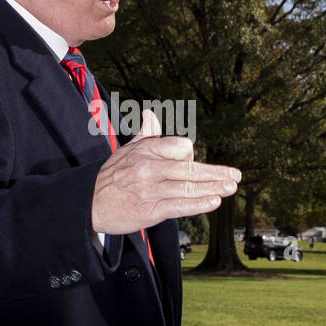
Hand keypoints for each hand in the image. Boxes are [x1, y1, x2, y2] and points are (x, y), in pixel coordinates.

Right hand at [90, 109, 240, 234]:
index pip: (182, 147)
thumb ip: (145, 135)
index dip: (192, 156)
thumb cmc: (112, 177)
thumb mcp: (126, 151)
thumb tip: (150, 115)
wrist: (89, 204)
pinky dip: (198, 204)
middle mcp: (149, 168)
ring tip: (230, 188)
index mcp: (146, 150)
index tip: (194, 165)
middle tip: (236, 176)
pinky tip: (213, 202)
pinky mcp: (150, 211)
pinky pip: (179, 206)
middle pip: (190, 168)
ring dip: (213, 188)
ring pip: (188, 188)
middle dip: (216, 173)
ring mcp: (150, 190)